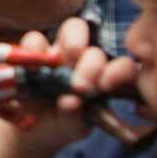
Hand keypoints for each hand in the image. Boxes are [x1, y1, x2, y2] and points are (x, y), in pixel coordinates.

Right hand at [0, 19, 136, 140]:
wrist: (32, 128)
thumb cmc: (63, 124)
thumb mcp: (73, 126)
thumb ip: (76, 117)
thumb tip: (71, 102)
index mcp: (105, 78)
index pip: (123, 67)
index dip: (119, 71)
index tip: (105, 86)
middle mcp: (87, 62)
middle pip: (97, 48)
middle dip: (91, 64)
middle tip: (80, 85)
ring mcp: (63, 54)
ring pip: (74, 29)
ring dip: (72, 42)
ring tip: (58, 63)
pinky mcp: (36, 53)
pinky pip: (35, 39)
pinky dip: (34, 48)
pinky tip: (33, 67)